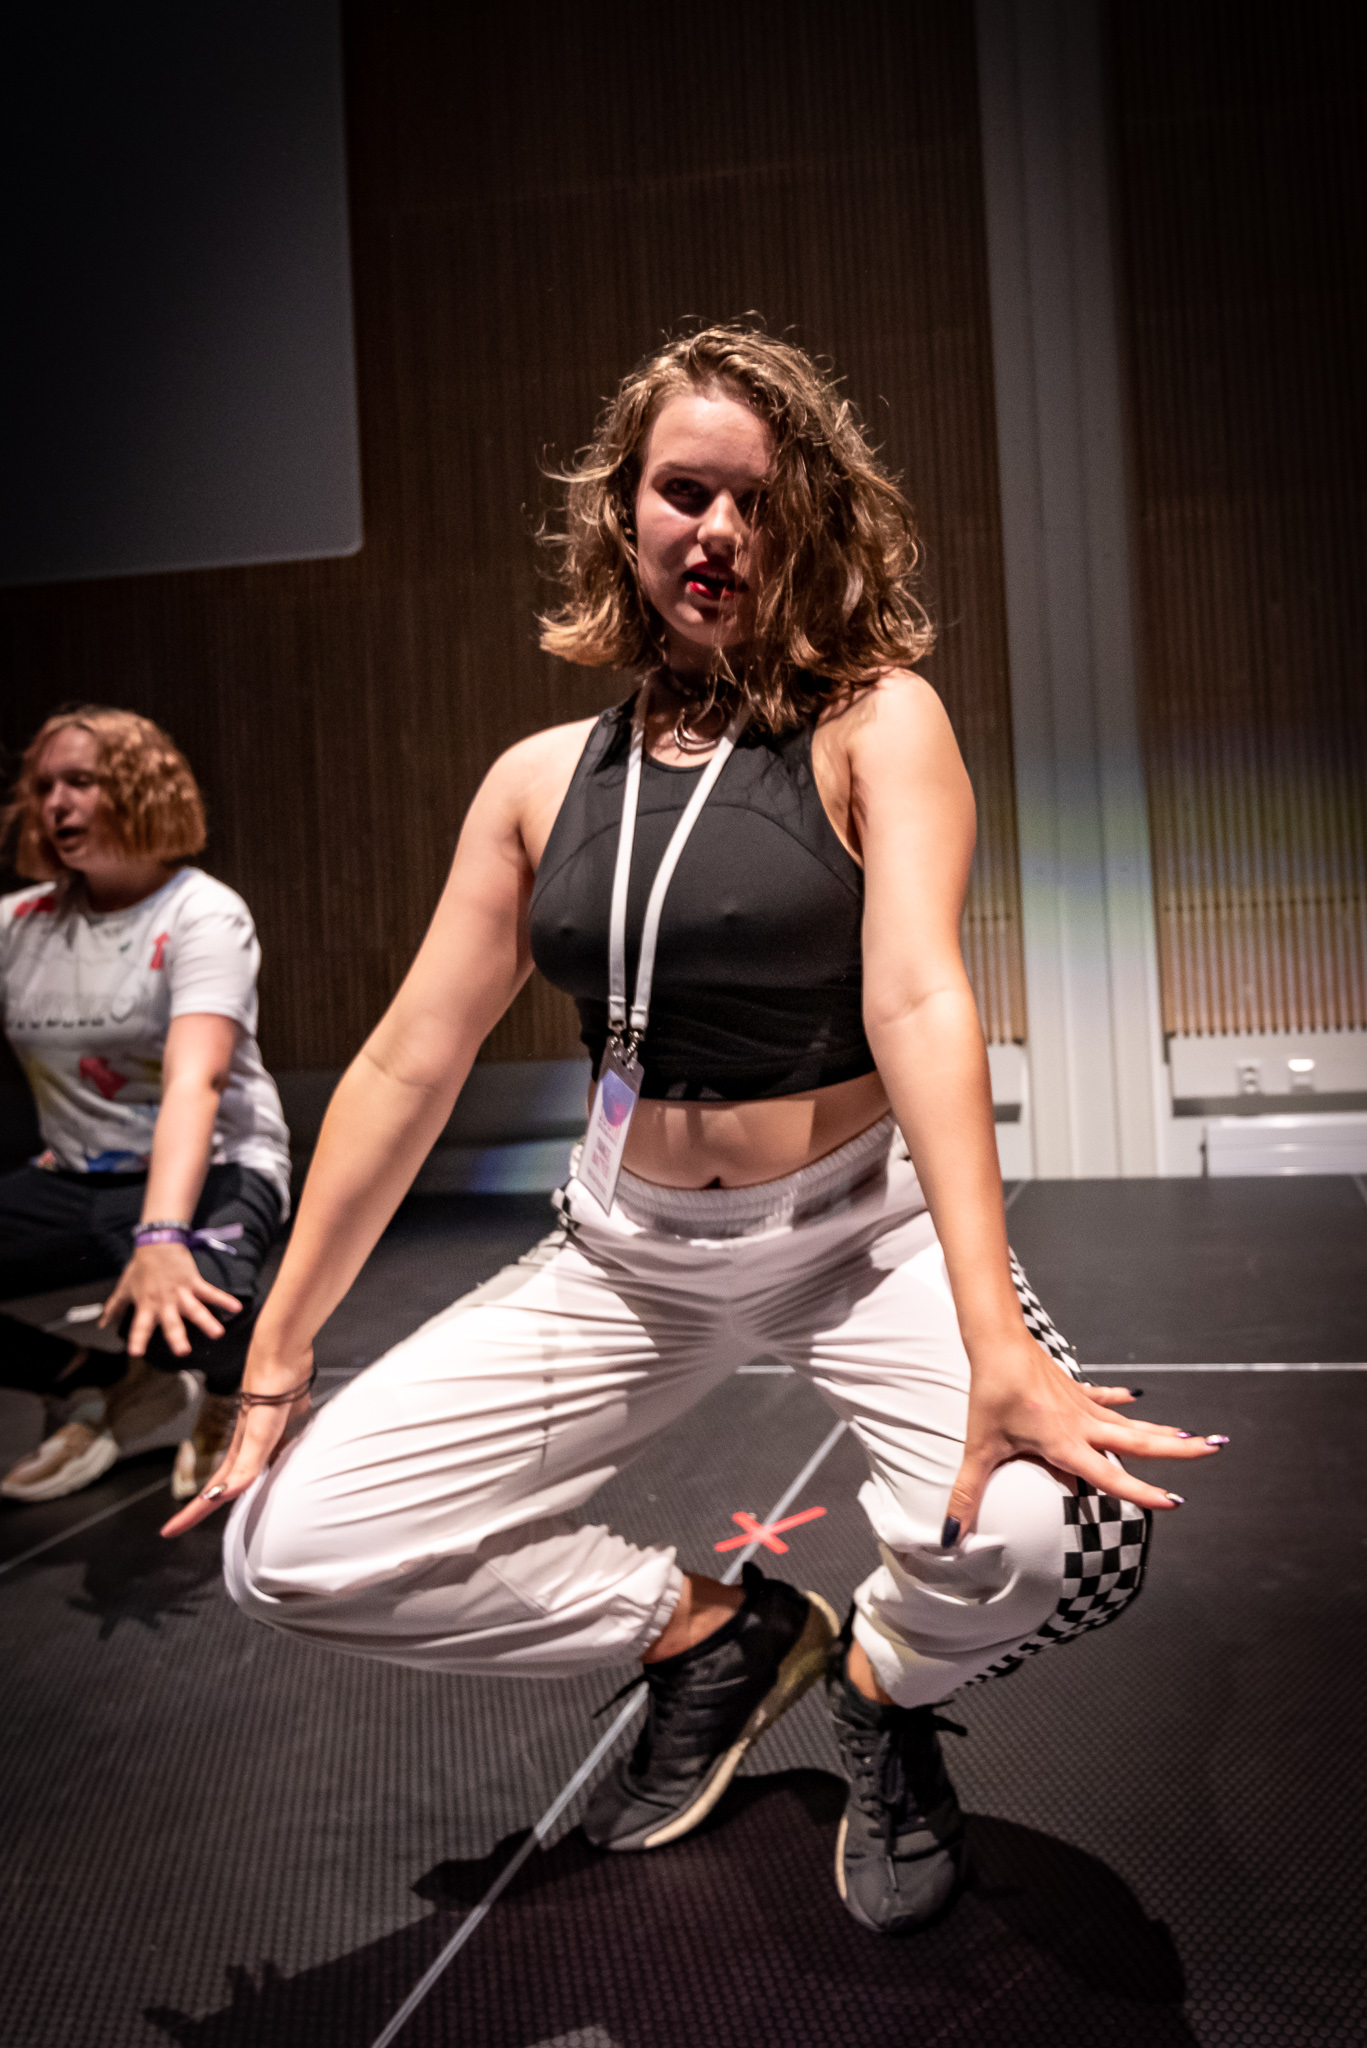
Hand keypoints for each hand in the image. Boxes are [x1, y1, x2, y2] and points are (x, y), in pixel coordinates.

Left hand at [100, 1242, 241, 1358]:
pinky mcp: (194, 1282)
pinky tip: (236, 1308)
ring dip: (206, 1321)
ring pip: (195, 1309)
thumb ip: (114, 1307)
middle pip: (171, 1322)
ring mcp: (181, 1292)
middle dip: (177, 1336)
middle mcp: (164, 1302)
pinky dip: (224, 1300)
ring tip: (217, 1333)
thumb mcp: (124, 1288)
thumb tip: (102, 1323)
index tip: (136, 1353)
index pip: (140, 1326)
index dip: (137, 1339)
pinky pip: (210, 1292)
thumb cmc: (140, 1267)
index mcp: (146, 1305)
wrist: (157, 1243)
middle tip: (183, 1351)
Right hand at [160, 1339, 313, 1537]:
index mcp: (239, 1452)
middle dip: (207, 1505)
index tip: (168, 1532)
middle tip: (187, 1523)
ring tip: (228, 1501)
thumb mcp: (259, 1433)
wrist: (283, 1353)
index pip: (212, 1493)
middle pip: (225, 1484)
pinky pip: (274, 1450)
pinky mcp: (282, 1419)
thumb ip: (247, 1464)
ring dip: (235, 1485)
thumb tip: (222, 1496)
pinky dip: (271, 1463)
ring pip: (248, 1467)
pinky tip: (278, 1464)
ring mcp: (264, 1432)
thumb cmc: (270, 1389)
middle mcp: (248, 1445)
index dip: (191, 1514)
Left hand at [943, 1332, 1223, 1544]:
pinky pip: (1103, 1398)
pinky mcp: (1072, 1388)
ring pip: (1129, 1423)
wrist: (996, 1342)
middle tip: (1213, 1449)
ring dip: (1160, 1432)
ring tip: (1194, 1437)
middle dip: (1177, 1451)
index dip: (1141, 1491)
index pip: (1110, 1476)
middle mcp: (1081, 1426)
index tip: (1174, 1501)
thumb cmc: (989, 1394)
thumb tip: (950, 1535)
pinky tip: (1136, 1400)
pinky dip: (1120, 1400)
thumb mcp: (979, 1448)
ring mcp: (1081, 1405)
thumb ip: (967, 1494)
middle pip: (1138, 1443)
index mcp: (1065, 1444)